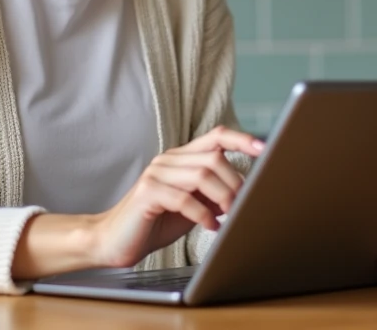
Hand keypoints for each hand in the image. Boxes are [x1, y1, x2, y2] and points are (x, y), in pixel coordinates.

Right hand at [92, 126, 264, 268]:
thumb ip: (213, 195)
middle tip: (242, 205)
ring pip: (202, 175)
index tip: (264, 149)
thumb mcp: (192, 206)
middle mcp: (168, 160)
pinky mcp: (147, 193)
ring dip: (222, 197)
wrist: (112, 240)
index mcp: (181, 158)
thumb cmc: (154, 223)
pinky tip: (209, 227)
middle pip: (214, 158)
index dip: (241, 139)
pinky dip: (202, 214)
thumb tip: (245, 192)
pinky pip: (184, 198)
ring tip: (228, 215)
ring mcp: (156, 174)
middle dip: (234, 182)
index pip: (215, 136)